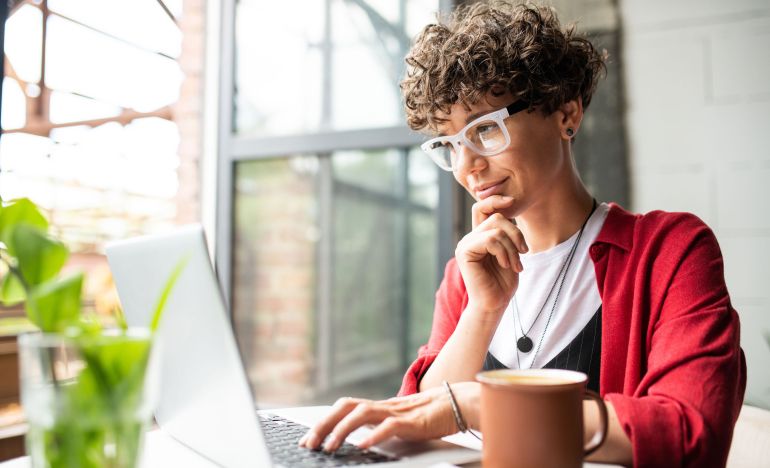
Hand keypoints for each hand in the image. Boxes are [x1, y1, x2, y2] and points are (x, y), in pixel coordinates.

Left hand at [298, 382, 480, 452]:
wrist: (457, 404)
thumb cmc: (429, 416)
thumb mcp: (397, 422)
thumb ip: (378, 427)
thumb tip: (356, 439)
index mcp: (377, 407)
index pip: (343, 408)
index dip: (323, 421)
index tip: (307, 439)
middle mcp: (383, 406)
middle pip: (346, 407)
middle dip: (323, 424)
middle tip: (309, 443)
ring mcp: (396, 412)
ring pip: (362, 414)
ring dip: (342, 430)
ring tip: (330, 447)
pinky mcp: (411, 422)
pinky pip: (389, 426)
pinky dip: (373, 435)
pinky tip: (362, 445)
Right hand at [456, 195, 527, 316]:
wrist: (494, 304)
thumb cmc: (503, 282)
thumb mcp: (510, 251)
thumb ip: (507, 232)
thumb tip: (510, 209)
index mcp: (479, 235)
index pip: (482, 207)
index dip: (496, 200)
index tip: (513, 200)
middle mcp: (470, 237)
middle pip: (496, 217)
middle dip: (516, 234)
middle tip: (523, 253)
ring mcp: (465, 244)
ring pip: (496, 228)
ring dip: (512, 247)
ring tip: (515, 264)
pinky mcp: (465, 252)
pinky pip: (490, 239)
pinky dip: (504, 252)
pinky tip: (506, 265)